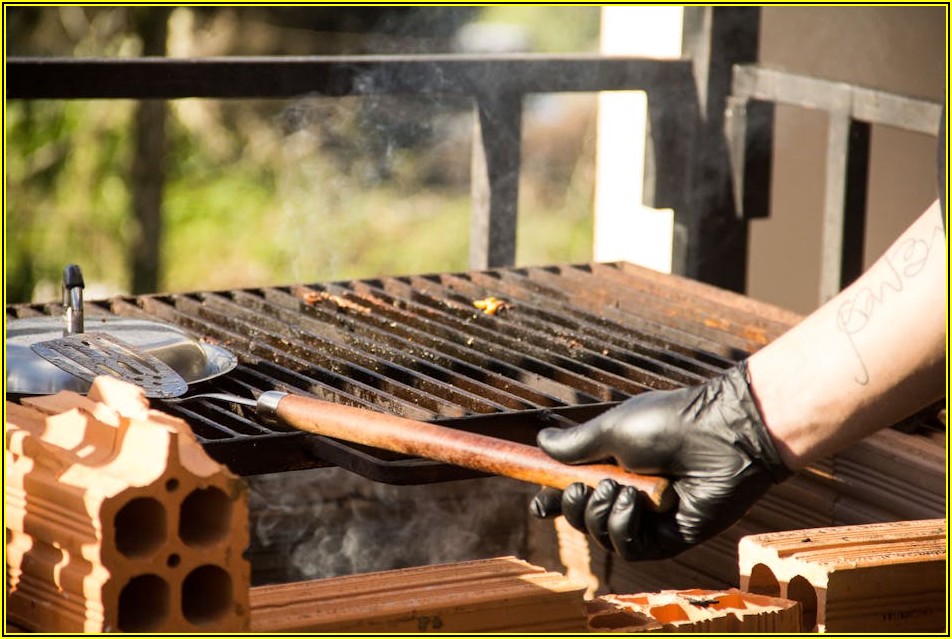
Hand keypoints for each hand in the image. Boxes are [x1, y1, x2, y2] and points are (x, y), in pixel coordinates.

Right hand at [530, 362, 789, 560]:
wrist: (720, 434)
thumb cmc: (669, 423)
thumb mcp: (611, 429)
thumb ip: (575, 445)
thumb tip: (541, 441)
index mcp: (614, 466)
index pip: (575, 491)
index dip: (554, 500)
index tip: (539, 503)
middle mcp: (629, 494)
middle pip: (582, 518)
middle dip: (571, 507)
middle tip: (580, 488)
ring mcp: (649, 519)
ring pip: (601, 536)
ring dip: (597, 514)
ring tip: (619, 488)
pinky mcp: (669, 539)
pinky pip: (629, 548)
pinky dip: (621, 526)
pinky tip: (633, 502)